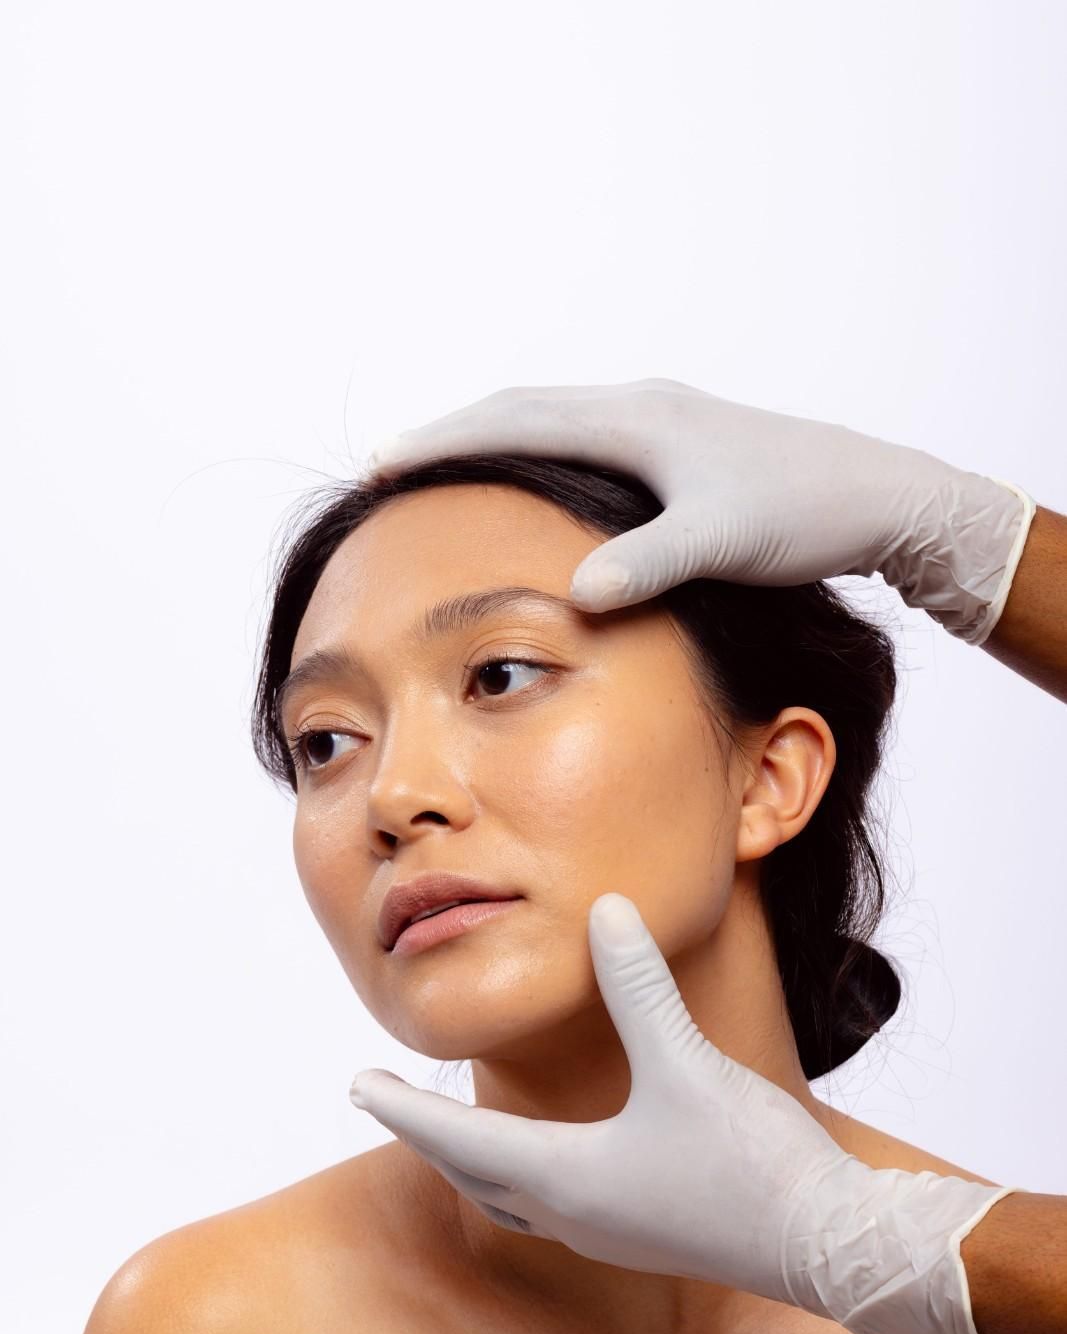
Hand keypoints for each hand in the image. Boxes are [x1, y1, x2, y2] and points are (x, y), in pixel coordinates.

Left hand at [350, 892, 1033, 1333]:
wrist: (831, 1245)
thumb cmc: (754, 1163)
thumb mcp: (686, 1061)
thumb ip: (638, 986)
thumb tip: (604, 911)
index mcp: (567, 1176)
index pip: (455, 1139)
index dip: (403, 1106)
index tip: (356, 1083)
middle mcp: (576, 1215)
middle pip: (472, 1173)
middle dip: (426, 1134)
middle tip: (386, 1103)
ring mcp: (612, 1233)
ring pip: (513, 1198)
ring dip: (474, 1161)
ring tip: (453, 1133)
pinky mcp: (647, 1235)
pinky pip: (556, 1207)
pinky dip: (524, 1176)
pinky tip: (552, 1159)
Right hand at [369, 378, 1035, 646]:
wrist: (881, 495)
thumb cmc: (804, 513)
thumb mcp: (722, 544)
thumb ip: (647, 565)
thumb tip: (576, 593)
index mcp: (636, 420)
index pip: (516, 422)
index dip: (445, 442)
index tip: (384, 461)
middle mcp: (642, 407)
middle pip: (523, 407)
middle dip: (455, 434)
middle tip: (393, 461)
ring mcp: (664, 420)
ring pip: (555, 418)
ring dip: (497, 438)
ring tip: (449, 468)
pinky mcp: (684, 444)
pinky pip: (586, 437)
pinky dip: (541, 454)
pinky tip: (542, 489)